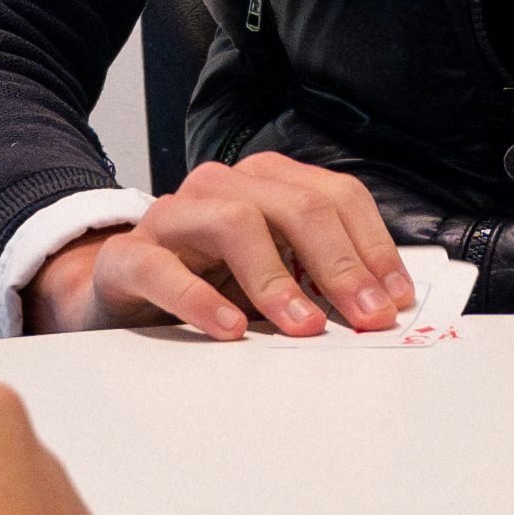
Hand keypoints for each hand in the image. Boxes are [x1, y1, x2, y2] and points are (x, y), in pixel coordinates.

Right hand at [28, 150, 409, 340]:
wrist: (116, 290)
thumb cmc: (205, 282)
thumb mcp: (271, 279)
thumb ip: (318, 283)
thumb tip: (382, 309)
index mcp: (265, 184)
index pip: (336, 197)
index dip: (374, 246)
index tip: (397, 298)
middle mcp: (221, 189)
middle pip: (295, 206)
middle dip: (341, 264)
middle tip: (367, 317)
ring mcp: (172, 218)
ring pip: (234, 222)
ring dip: (278, 278)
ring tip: (304, 325)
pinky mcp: (128, 257)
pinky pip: (163, 268)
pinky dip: (201, 300)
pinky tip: (231, 330)